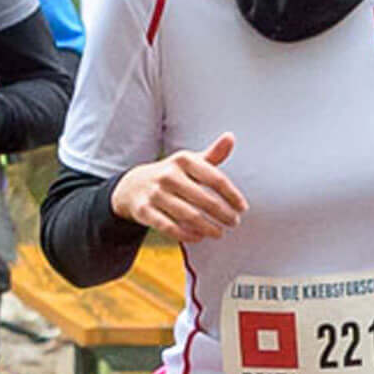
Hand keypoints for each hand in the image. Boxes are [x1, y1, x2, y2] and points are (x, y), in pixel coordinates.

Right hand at [113, 134, 245, 243]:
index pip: (216, 179)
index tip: (242, 208)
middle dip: (224, 214)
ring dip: (209, 228)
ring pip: (190, 216)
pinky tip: (198, 236)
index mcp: (183, 160)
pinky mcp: (144, 210)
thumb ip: (212, 154)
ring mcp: (155, 193)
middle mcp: (168, 175)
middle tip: (233, 222)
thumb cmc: (169, 174)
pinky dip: (187, 235)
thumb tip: (230, 137)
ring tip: (219, 232)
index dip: (232, 196)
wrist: (131, 185)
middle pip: (205, 200)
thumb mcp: (188, 162)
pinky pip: (170, 227)